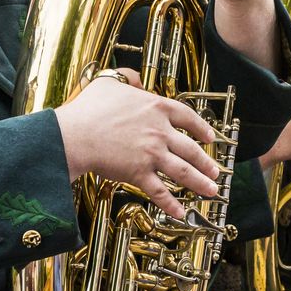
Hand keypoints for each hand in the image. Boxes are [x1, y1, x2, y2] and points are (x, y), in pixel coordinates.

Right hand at [55, 70, 220, 218]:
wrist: (74, 135)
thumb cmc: (88, 109)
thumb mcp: (109, 82)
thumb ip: (128, 78)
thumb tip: (136, 79)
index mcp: (157, 107)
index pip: (188, 117)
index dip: (202, 128)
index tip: (210, 138)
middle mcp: (160, 131)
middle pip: (191, 149)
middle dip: (207, 162)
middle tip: (215, 172)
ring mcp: (152, 154)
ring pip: (183, 171)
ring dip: (200, 183)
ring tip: (211, 190)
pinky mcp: (139, 173)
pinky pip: (160, 192)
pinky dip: (171, 204)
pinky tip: (181, 213)